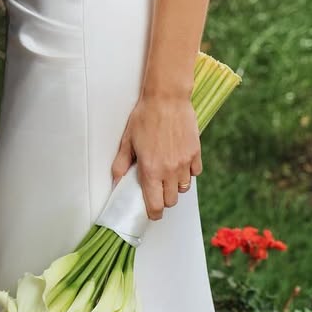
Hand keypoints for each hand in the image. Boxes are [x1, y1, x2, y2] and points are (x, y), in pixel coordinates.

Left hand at [110, 92, 201, 219]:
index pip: (156, 205)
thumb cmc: (145, 117)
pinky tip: (179, 163)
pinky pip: (194, 173)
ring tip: (167, 174)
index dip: (153, 213)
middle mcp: (169, 170)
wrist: (166, 98)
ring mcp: (184, 162)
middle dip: (164, 199)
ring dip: (175, 186)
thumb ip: (121, 165)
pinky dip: (188, 173)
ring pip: (184, 188)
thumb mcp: (127, 141)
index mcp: (151, 170)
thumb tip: (116, 183)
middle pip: (171, 201)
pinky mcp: (195, 153)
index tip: (152, 212)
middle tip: (157, 189)